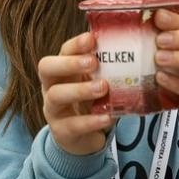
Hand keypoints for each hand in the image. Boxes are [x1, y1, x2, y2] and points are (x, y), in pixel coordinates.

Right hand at [37, 32, 110, 156]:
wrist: (82, 138)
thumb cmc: (90, 103)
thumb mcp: (95, 84)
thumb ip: (105, 70)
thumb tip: (131, 51)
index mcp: (61, 70)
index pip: (62, 51)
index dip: (75, 45)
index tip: (92, 39)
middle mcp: (51, 86)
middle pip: (47, 68)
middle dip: (69, 63)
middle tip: (93, 62)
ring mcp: (53, 109)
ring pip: (56, 96)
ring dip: (80, 90)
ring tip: (103, 88)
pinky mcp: (61, 131)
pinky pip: (73, 125)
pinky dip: (91, 120)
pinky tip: (107, 116)